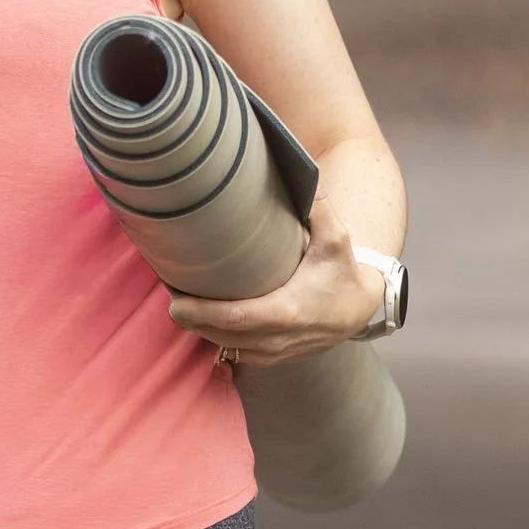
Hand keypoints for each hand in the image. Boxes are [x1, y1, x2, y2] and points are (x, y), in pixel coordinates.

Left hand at [168, 219, 386, 370]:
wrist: (359, 309)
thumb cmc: (342, 271)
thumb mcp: (336, 237)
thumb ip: (318, 206)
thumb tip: (303, 170)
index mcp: (286, 312)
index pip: (232, 319)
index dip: (199, 313)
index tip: (174, 300)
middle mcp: (277, 339)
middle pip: (218, 335)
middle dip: (190, 318)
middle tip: (169, 292)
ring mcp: (273, 353)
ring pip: (223, 346)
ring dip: (200, 327)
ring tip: (180, 301)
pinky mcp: (270, 358)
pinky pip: (233, 352)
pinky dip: (215, 336)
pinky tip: (202, 317)